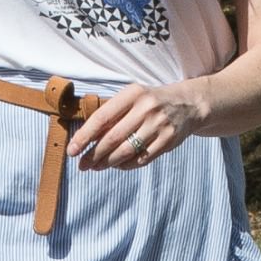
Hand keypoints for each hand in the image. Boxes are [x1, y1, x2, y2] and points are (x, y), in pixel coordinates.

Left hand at [68, 80, 209, 170]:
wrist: (188, 104)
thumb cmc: (150, 102)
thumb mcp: (132, 98)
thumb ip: (112, 115)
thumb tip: (86, 139)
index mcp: (133, 94)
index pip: (102, 117)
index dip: (84, 136)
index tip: (72, 150)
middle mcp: (146, 108)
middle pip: (113, 138)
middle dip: (94, 154)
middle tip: (82, 165)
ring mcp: (159, 125)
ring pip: (126, 151)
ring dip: (107, 162)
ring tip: (96, 166)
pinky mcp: (168, 141)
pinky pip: (142, 159)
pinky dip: (126, 165)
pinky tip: (118, 165)